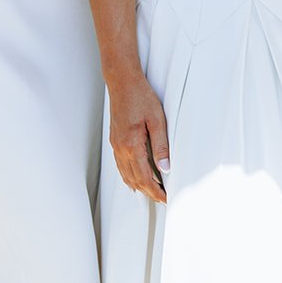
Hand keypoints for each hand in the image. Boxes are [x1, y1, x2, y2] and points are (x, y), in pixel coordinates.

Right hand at [107, 74, 169, 202]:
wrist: (122, 83)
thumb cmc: (141, 97)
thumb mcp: (157, 119)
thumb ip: (161, 145)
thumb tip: (166, 167)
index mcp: (132, 145)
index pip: (145, 177)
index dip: (156, 191)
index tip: (166, 198)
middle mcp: (121, 148)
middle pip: (134, 179)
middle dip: (149, 192)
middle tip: (162, 199)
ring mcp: (116, 145)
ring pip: (125, 174)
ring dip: (138, 186)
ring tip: (152, 193)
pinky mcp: (115, 140)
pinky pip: (120, 165)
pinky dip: (128, 176)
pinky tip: (135, 178)